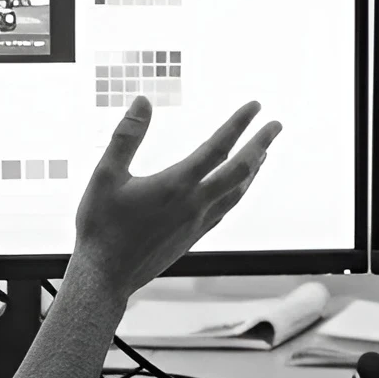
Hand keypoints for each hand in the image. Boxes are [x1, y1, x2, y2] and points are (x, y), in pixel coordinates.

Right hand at [73, 97, 281, 299]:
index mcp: (176, 185)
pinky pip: (225, 210)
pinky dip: (238, 192)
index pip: (217, 147)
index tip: (256, 106)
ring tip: (264, 153)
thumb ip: (126, 135)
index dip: (238, 124)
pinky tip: (237, 189)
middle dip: (260, 144)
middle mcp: (195, 204)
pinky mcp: (193, 237)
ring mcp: (197, 223)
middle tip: (277, 125)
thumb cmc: (101, 227)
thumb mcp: (106, 175)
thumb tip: (143, 101)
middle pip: (240, 170)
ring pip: (237, 192)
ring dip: (254, 169)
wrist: (105, 277)